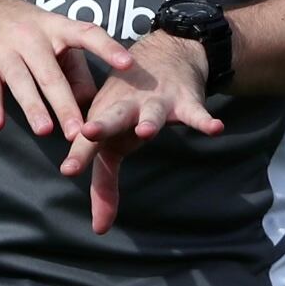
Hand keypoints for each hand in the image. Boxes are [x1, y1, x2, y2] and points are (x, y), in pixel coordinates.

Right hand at [0, 0, 132, 137]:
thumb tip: (95, 106)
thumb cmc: (22, 29)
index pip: (87, 34)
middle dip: (66, 104)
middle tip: (80, 132)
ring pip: (22, 83)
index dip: (108, 48)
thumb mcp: (52, 37)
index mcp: (56, 28)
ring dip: (33, 107)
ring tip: (45, 131)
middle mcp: (32, 38)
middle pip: (52, 74)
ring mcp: (6, 52)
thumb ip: (75, 71)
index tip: (128, 64)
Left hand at [59, 33, 225, 235]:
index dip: (79, 155)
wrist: (164, 55)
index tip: (68, 170)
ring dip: (148, 121)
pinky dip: (204, 121)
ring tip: (147, 131)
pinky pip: (195, 114)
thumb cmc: (127, 108)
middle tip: (88, 132)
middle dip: (101, 125)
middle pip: (112, 118)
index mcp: (103, 119)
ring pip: (151, 114)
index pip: (89, 142)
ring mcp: (154, 104)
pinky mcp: (183, 102)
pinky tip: (216, 129)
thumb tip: (99, 230)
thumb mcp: (113, 143)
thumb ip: (104, 187)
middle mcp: (125, 108)